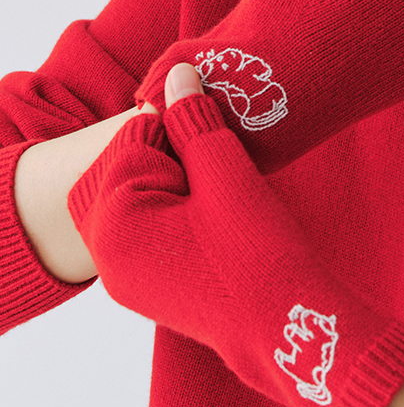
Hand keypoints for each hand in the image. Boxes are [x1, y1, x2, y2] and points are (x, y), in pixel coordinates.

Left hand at [69, 70, 403, 406]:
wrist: (292, 332)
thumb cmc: (261, 254)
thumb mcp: (227, 175)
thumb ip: (195, 120)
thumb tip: (177, 74)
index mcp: (112, 224)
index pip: (133, 142)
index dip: (183, 134)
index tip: (221, 157)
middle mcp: (107, 256)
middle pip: (128, 170)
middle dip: (172, 158)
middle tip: (220, 178)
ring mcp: (126, 279)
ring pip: (142, 200)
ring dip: (180, 185)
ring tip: (225, 201)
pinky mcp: (150, 291)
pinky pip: (152, 231)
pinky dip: (181, 214)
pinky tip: (220, 223)